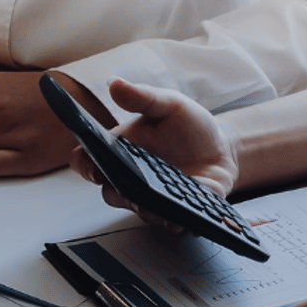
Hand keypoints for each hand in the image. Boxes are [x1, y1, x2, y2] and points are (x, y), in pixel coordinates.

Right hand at [69, 79, 237, 221]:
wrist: (221, 148)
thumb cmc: (188, 126)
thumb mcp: (169, 104)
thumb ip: (143, 97)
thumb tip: (116, 83)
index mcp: (120, 152)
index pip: (88, 162)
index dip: (85, 167)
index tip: (94, 166)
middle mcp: (130, 180)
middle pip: (111, 194)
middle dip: (119, 192)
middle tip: (130, 186)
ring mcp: (152, 199)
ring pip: (139, 212)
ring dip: (147, 209)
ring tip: (160, 202)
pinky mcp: (176, 212)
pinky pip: (170, 222)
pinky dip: (175, 220)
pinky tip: (182, 213)